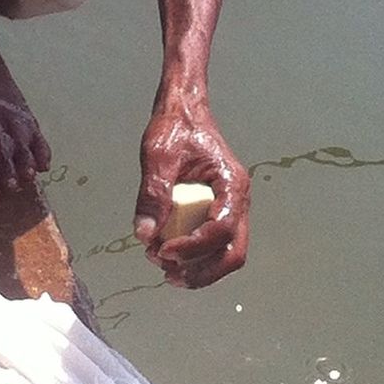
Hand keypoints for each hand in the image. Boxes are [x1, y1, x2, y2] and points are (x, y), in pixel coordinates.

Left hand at [133, 106, 249, 287]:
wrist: (183, 109)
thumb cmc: (175, 126)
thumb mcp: (159, 155)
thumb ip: (154, 193)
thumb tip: (145, 234)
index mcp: (232, 184)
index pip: (222, 230)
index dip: (193, 247)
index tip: (163, 250)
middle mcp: (238, 198)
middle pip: (233, 252)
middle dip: (202, 270)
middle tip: (167, 273)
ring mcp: (230, 205)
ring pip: (226, 252)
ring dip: (198, 267)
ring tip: (163, 267)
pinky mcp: (217, 207)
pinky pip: (214, 241)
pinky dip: (195, 254)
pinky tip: (167, 254)